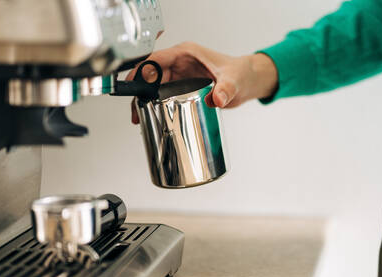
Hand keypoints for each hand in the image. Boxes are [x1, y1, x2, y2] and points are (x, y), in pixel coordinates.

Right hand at [127, 42, 277, 123]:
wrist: (248, 81)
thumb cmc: (241, 72)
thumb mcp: (234, 79)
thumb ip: (226, 88)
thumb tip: (218, 98)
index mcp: (186, 53)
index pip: (156, 59)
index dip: (141, 71)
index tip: (133, 84)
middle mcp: (179, 63)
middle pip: (150, 75)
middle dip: (140, 92)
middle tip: (136, 110)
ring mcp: (180, 76)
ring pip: (154, 87)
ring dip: (146, 100)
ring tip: (140, 118)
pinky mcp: (182, 87)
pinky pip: (163, 95)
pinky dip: (156, 105)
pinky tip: (153, 117)